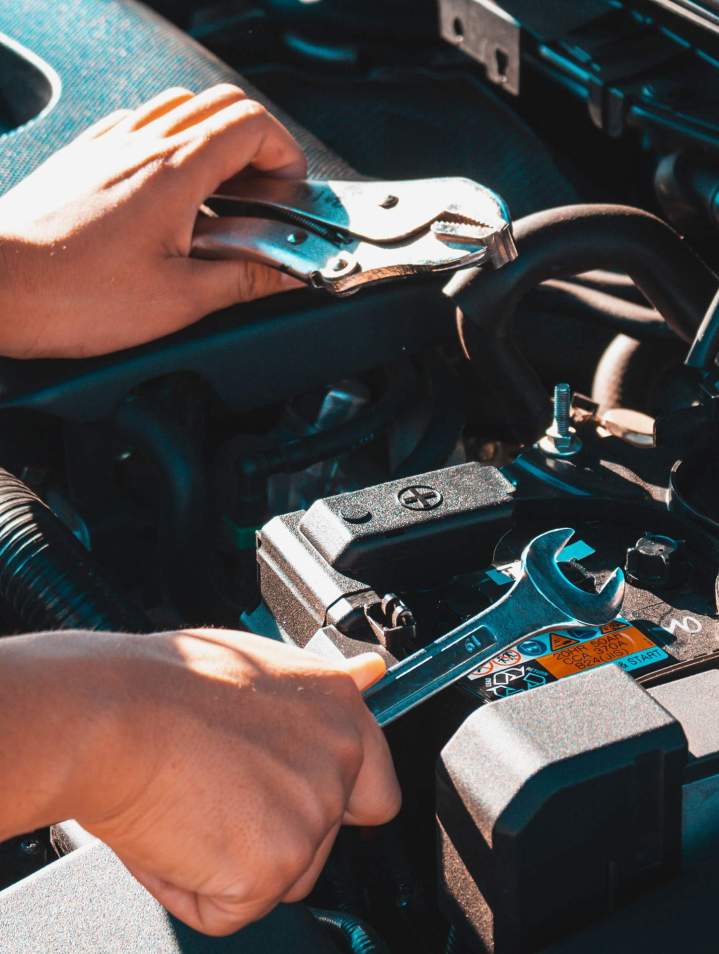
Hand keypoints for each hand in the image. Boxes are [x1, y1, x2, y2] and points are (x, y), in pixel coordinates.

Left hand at [0, 85, 306, 357]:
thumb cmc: (72, 294)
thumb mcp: (179, 299)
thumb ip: (244, 279)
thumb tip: (290, 271)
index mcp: (175, 172)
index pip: (252, 124)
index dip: (285, 152)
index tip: (290, 190)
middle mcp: (141, 143)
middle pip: (221, 104)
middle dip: (259, 143)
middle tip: (265, 192)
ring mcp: (109, 145)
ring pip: (180, 107)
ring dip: (214, 139)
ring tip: (221, 194)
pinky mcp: (85, 158)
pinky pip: (140, 124)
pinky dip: (171, 144)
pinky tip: (168, 191)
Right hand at [0, 628, 399, 935]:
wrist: (112, 716)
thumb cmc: (163, 685)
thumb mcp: (259, 664)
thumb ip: (318, 688)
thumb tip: (372, 672)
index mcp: (338, 709)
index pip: (377, 786)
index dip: (339, 802)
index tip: (304, 800)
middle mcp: (338, 761)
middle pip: (320, 839)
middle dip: (272, 833)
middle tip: (218, 793)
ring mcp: (311, 817)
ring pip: (280, 878)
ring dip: (236, 863)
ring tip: (189, 805)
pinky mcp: (272, 869)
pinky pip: (233, 909)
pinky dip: (193, 890)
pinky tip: (172, 834)